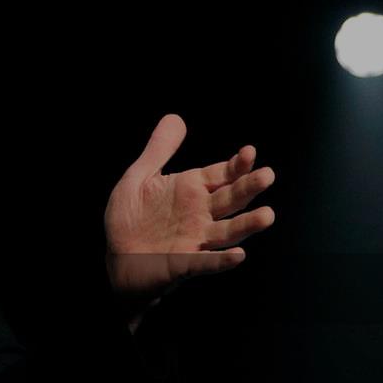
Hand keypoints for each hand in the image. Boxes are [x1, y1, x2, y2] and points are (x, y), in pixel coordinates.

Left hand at [104, 114, 275, 305]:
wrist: (115, 258)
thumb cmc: (129, 219)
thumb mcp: (139, 178)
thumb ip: (159, 150)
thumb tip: (175, 118)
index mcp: (190, 191)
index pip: (221, 175)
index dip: (236, 165)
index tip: (249, 151)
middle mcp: (199, 214)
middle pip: (230, 200)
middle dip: (248, 188)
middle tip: (267, 175)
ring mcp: (195, 240)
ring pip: (227, 232)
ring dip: (246, 225)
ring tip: (267, 215)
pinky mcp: (183, 264)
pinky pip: (205, 262)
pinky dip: (221, 260)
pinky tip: (237, 256)